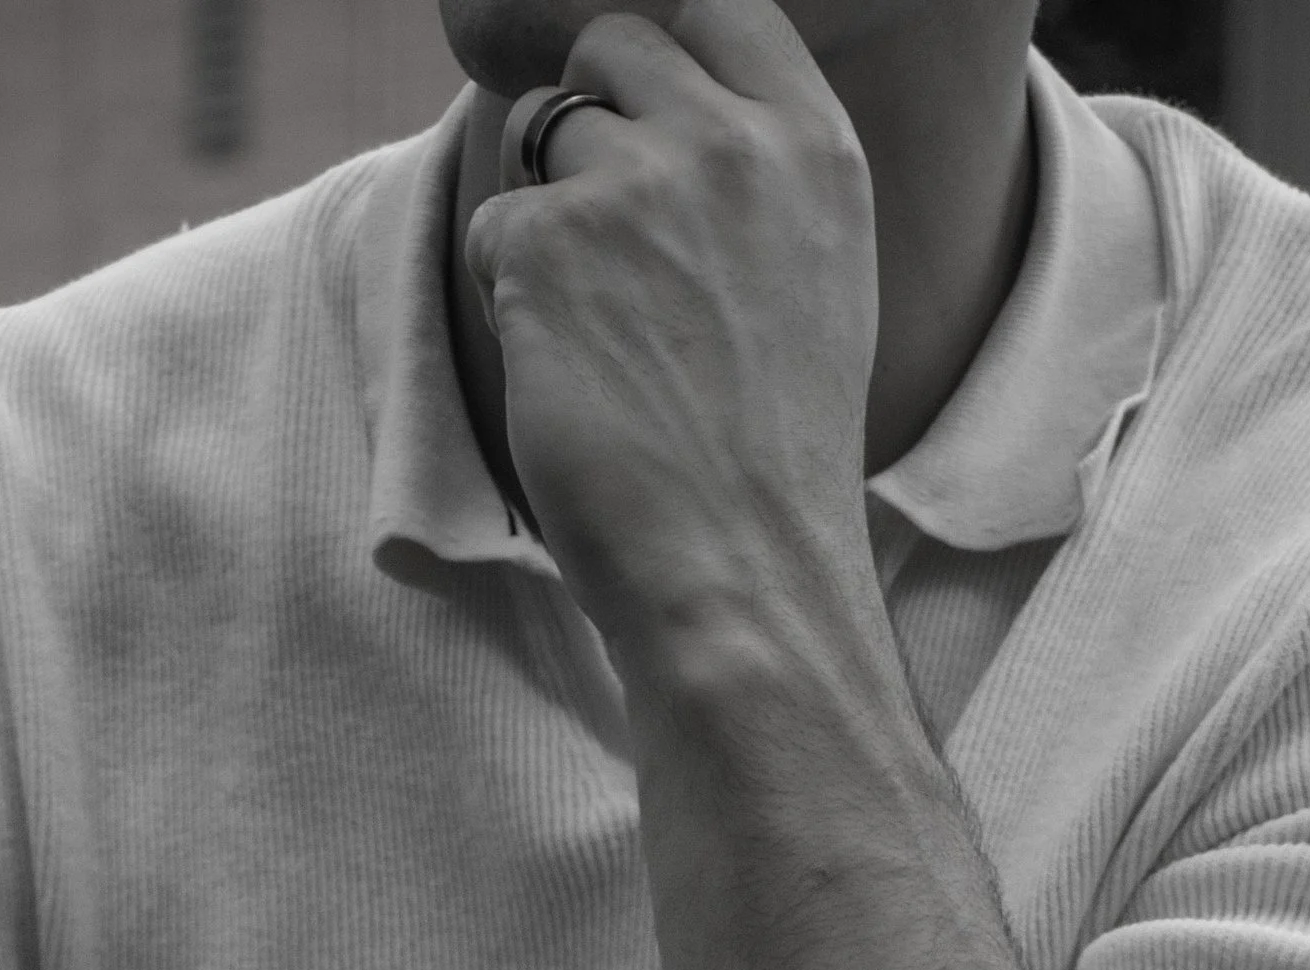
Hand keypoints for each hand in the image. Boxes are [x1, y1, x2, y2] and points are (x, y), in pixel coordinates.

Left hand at [465, 0, 878, 659]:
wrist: (745, 574)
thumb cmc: (773, 462)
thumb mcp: (817, 285)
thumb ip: (758, 180)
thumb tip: (665, 115)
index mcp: (817, 148)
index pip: (722, 7)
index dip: (663, 55)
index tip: (646, 121)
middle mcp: (732, 142)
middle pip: (615, 46)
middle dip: (588, 127)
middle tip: (603, 250)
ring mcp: (637, 183)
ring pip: (540, 130)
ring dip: (542, 214)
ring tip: (594, 331)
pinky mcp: (549, 242)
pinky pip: (492, 227)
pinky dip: (506, 297)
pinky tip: (566, 377)